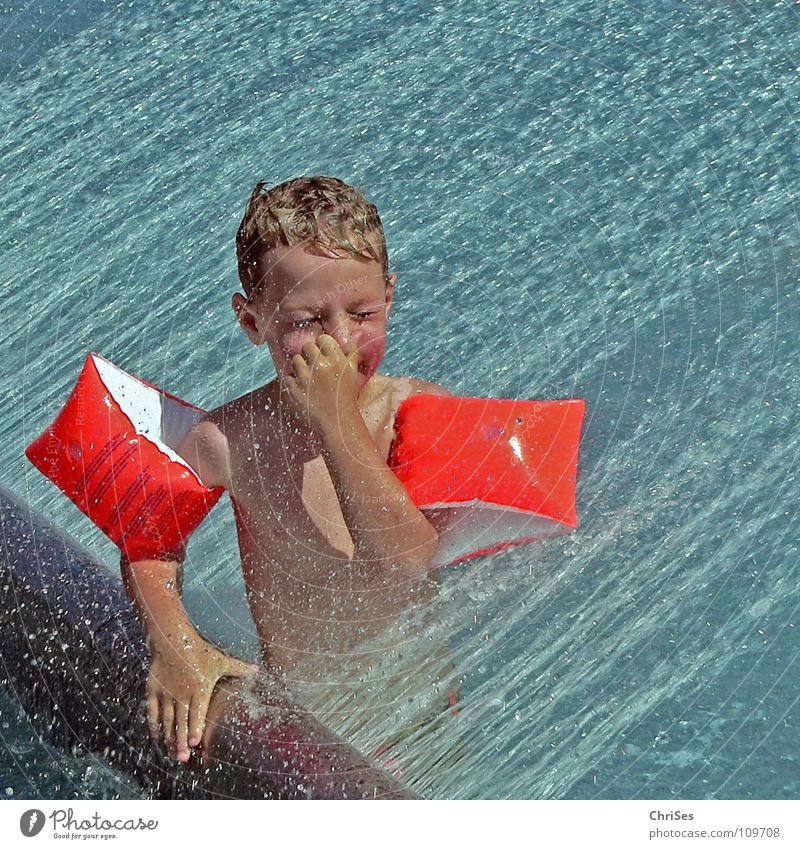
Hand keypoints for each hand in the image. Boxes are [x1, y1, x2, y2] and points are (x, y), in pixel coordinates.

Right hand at [145, 628, 257, 761]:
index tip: (196, 743)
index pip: (198, 712)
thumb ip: (238, 668)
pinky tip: (156, 737)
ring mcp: (166, 692)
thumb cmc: (199, 650)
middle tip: (183, 758)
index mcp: (199, 688)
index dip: (196, 727)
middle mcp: (182, 693)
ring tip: (172, 754)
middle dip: (182, 740)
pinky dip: (154, 725)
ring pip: (167, 720)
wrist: (173, 638)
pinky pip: (152, 711)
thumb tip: (257, 669)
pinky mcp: (153, 690)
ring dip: (169, 738)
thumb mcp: (220, 660)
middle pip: (181, 721)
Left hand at [283, 334, 359, 431]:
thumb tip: (355, 334)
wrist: (337, 420)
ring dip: (301, 366)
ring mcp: (305, 378)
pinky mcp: (294, 389)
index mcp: (336, 360)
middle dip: (311, 354)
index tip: (325, 355)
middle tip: (316, 365)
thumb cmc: (346, 394)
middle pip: (307, 347)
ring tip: (309, 376)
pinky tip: (304, 387)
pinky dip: (294, 380)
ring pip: (296, 359)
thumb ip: (352, 351)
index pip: (322, 339)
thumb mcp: (352, 371)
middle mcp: (320, 366)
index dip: (323, 346)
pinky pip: (289, 375)